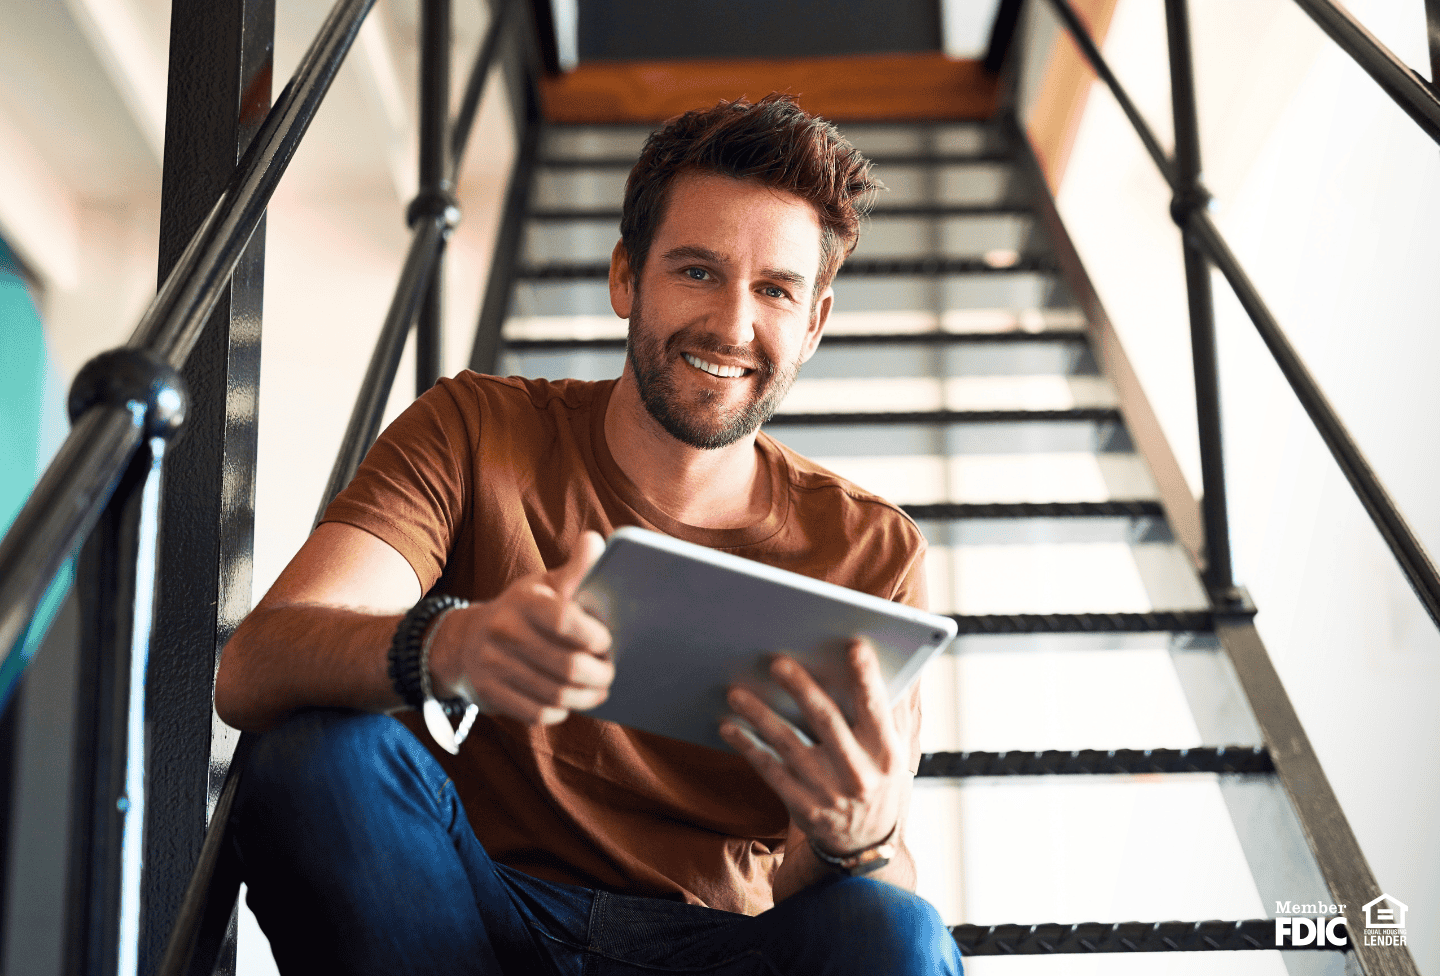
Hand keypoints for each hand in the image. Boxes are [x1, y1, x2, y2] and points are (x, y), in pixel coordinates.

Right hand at [427, 532, 612, 724]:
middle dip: (599, 674)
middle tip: (610, 673)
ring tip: (598, 691)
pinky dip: (559, 711)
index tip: (608, 642)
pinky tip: (568, 702)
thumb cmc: (520, 611)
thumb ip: (575, 570)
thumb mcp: (543, 586)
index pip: (565, 620)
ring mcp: (492, 665)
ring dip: (585, 697)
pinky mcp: (488, 694)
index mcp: (523, 601)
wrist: (464, 641)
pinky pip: (536, 713)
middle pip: (567, 665)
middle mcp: (504, 631)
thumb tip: (597, 542)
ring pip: (555, 694)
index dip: (594, 637)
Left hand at [719, 638, 909, 857]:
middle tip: (778, 662)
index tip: (853, 647)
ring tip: (737, 693)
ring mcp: (827, 792)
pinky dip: (747, 746)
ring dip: (761, 715)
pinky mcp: (802, 806)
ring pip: (788, 744)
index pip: (877, 709)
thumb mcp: (896, 752)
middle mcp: (858, 774)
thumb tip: (886, 666)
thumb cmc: (879, 782)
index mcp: (886, 753)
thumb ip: (891, 712)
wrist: (865, 845)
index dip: (866, 678)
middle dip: (802, 688)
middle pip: (827, 721)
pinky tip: (729, 726)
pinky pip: (769, 770)